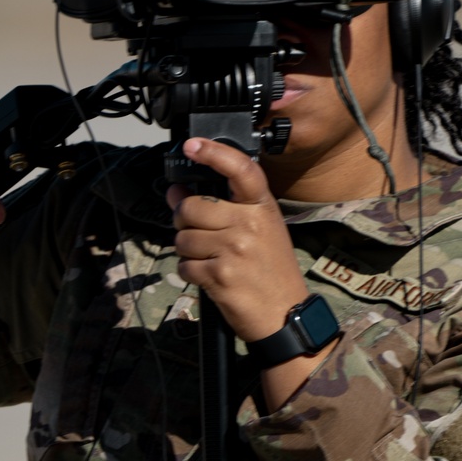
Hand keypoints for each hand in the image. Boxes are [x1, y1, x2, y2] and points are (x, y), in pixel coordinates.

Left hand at [166, 138, 309, 342]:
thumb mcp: (260, 231)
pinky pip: (184, 265)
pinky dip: (190, 272)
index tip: (193, 145)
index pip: (240, 170)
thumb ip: (221, 209)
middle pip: (191, 207)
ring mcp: (234, 250)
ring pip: (182, 237)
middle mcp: (249, 225)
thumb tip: (176, 192)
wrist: (285, 315)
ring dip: (187, 250)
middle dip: (184, 220)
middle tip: (198, 232)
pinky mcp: (219, 275)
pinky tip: (209, 276)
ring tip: (209, 258)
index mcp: (263, 208)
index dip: (214, 153)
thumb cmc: (271, 271)